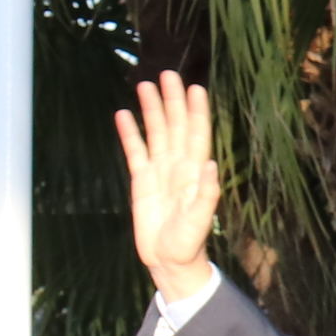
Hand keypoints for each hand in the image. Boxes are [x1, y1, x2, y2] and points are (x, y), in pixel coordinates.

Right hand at [115, 70, 219, 298]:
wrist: (168, 261)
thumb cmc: (188, 243)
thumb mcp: (200, 221)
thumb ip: (207, 194)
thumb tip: (212, 165)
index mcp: (196, 172)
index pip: (197, 135)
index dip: (197, 112)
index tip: (196, 88)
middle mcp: (179, 166)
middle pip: (176, 126)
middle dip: (172, 101)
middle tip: (167, 75)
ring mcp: (160, 171)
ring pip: (156, 133)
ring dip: (152, 110)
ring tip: (145, 86)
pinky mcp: (142, 181)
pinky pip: (135, 151)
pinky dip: (130, 133)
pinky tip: (124, 115)